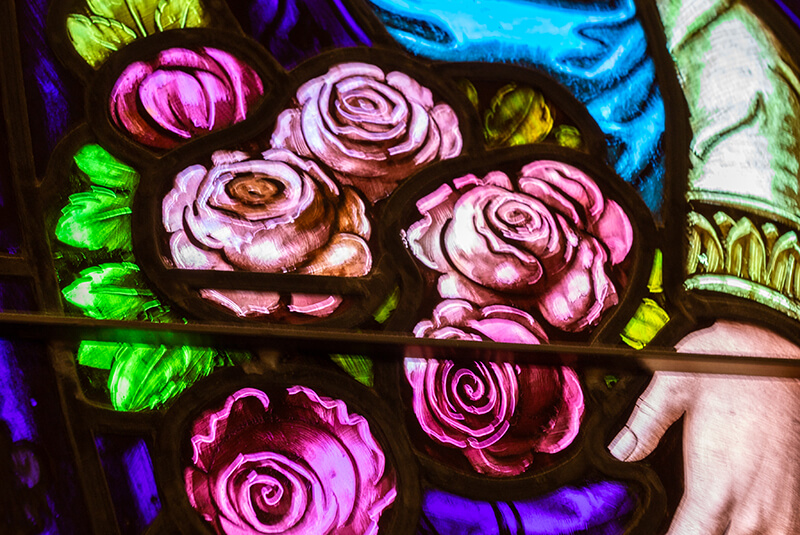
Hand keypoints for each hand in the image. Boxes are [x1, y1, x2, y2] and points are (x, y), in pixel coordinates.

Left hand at [608, 321, 799, 533]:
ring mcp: (780, 508)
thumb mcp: (672, 384)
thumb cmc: (728, 365)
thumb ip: (644, 424)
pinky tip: (735, 523)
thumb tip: (619, 451)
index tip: (653, 530)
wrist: (778, 351)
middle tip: (679, 522)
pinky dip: (755, 533)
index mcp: (715, 487)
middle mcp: (752, 508)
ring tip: (703, 523)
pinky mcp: (796, 501)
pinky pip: (781, 534)